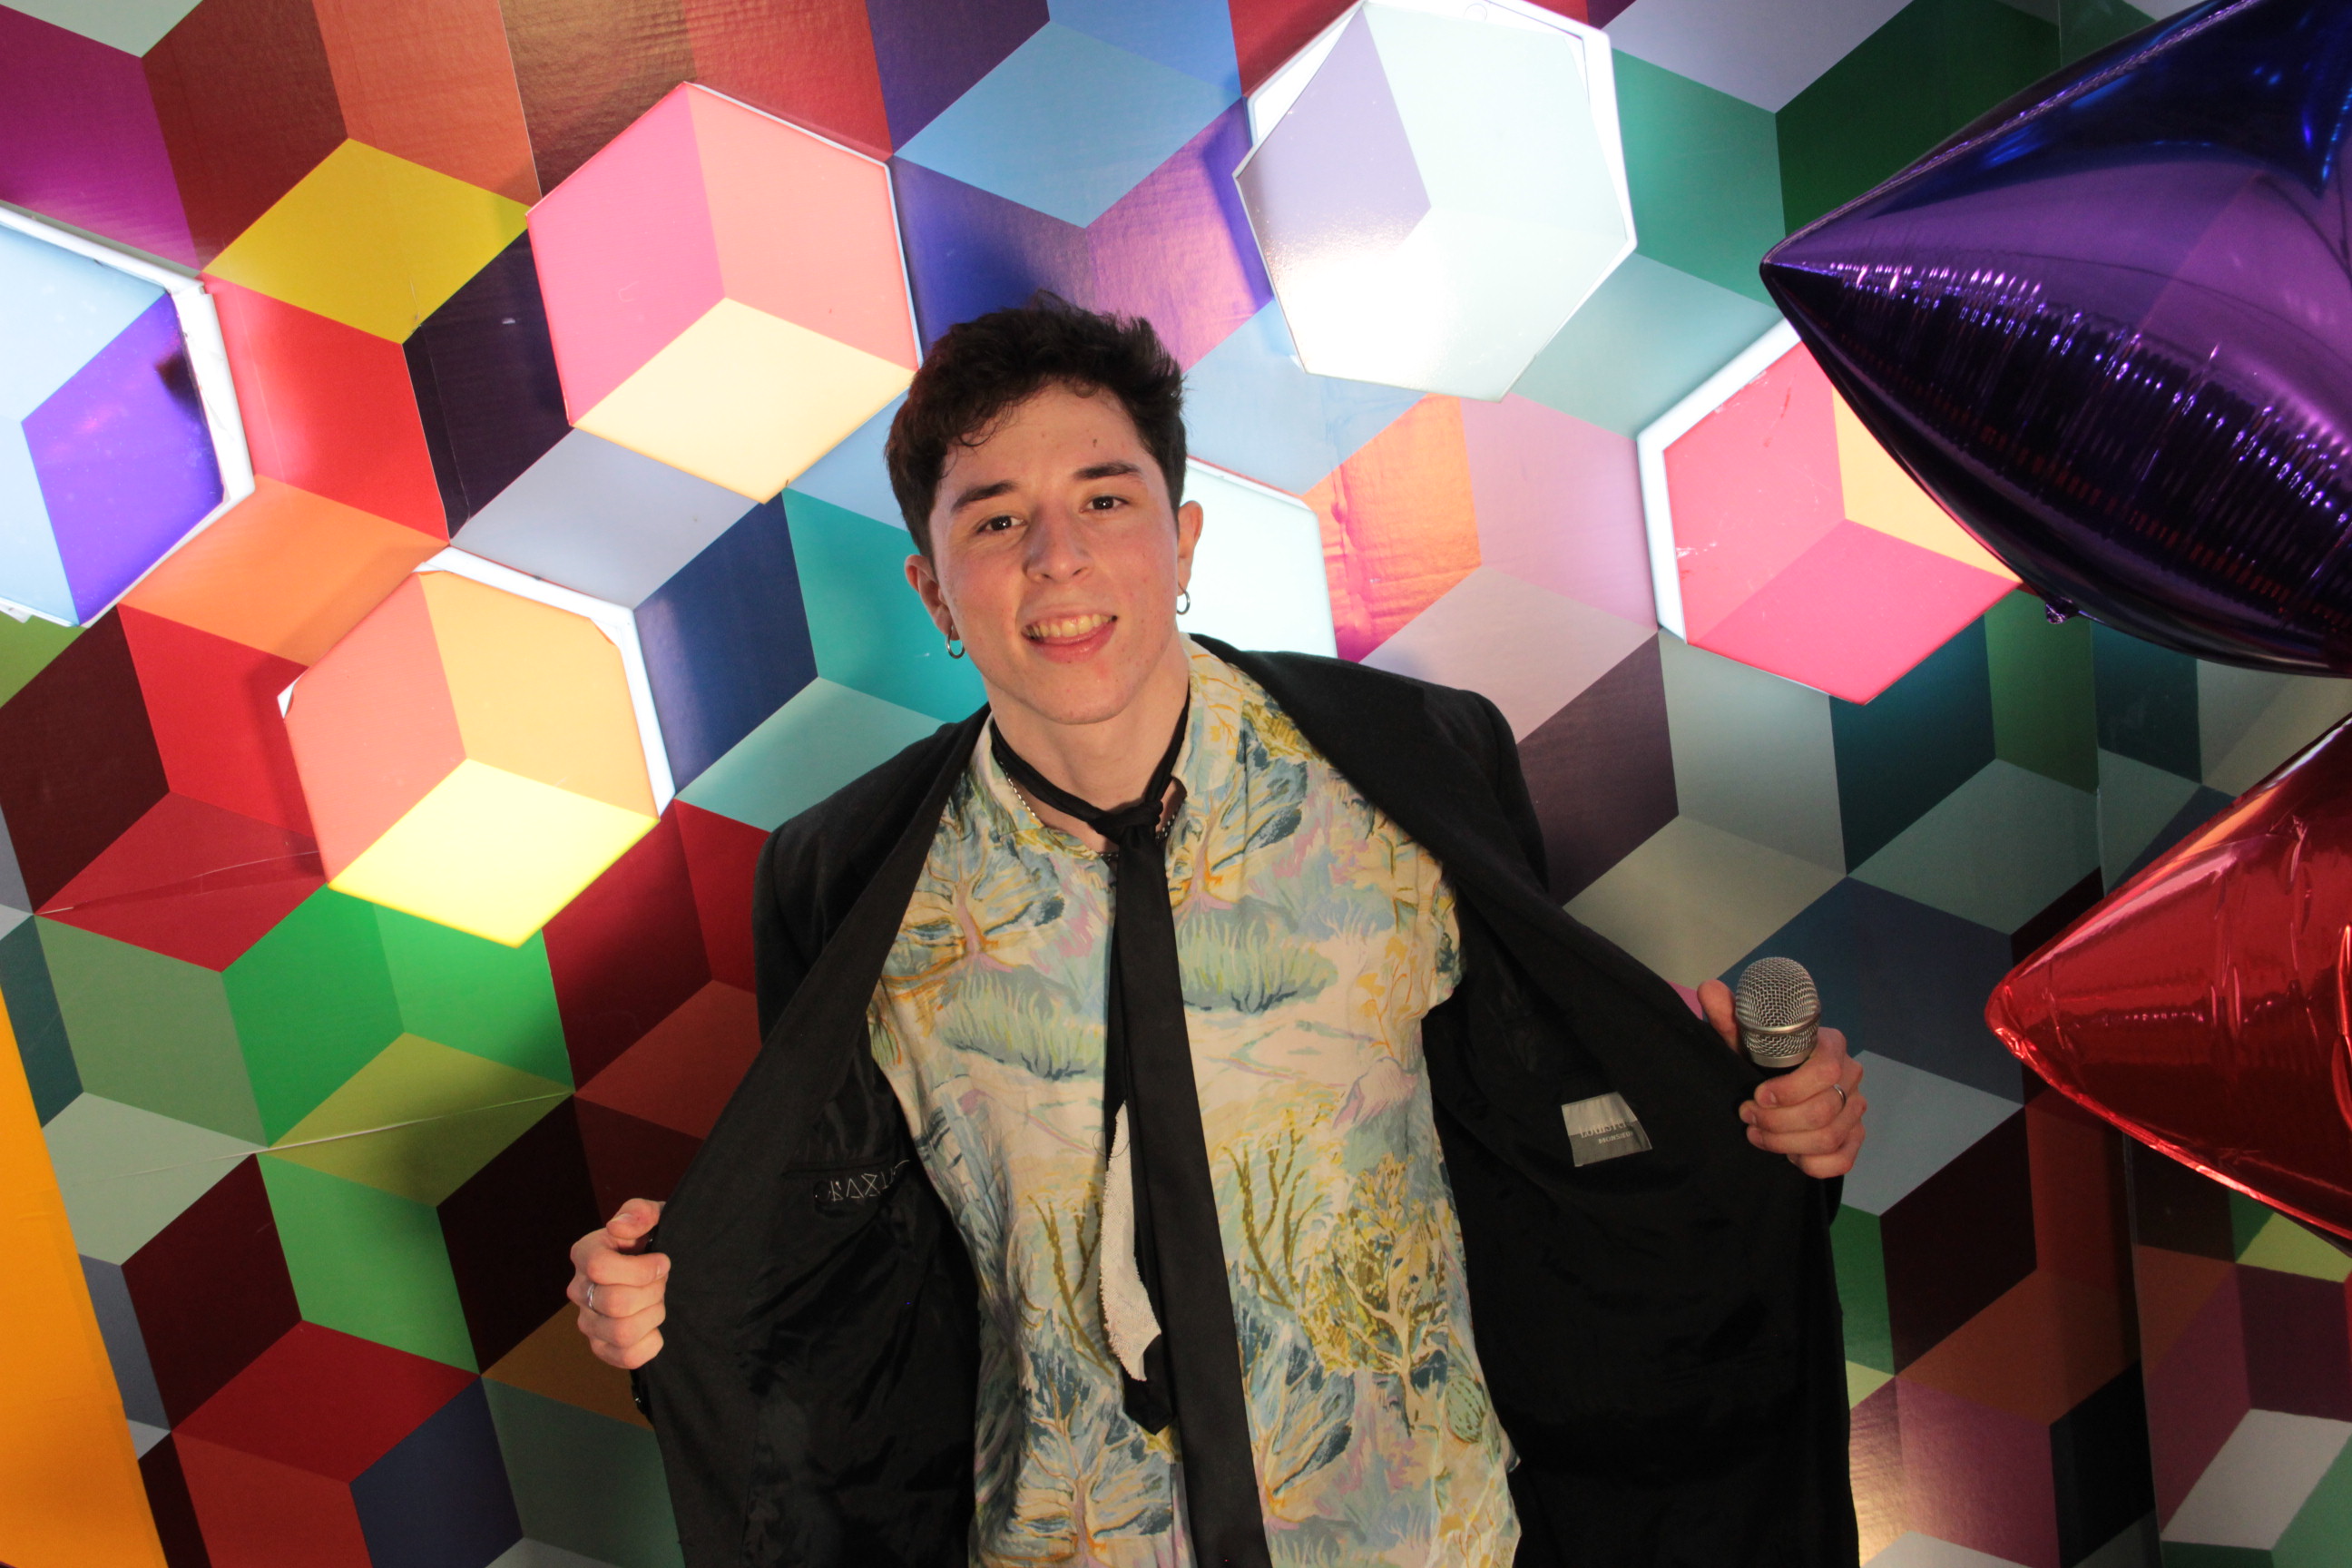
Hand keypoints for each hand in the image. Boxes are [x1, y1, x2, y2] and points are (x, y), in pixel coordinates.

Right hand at [569, 1198, 668, 1369]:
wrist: (663, 1270)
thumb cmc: (655, 1241)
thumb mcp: (656, 1216)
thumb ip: (640, 1212)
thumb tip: (618, 1225)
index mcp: (585, 1254)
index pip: (600, 1268)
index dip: (641, 1269)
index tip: (663, 1262)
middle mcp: (579, 1290)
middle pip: (616, 1303)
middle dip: (653, 1291)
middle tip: (663, 1283)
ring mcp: (588, 1322)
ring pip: (622, 1332)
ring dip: (653, 1316)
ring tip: (658, 1302)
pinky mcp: (602, 1348)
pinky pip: (626, 1357)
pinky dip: (650, 1343)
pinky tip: (654, 1325)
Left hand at [1697, 979, 1866, 1178]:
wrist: (1774, 1087)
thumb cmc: (1761, 1060)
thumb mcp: (1744, 1041)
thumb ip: (1729, 1018)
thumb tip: (1710, 989)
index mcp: (1831, 1046)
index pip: (1825, 1070)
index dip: (1790, 1090)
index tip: (1757, 1096)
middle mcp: (1851, 1076)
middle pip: (1823, 1110)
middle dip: (1778, 1121)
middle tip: (1748, 1118)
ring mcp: (1856, 1110)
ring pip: (1828, 1138)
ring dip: (1786, 1142)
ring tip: (1757, 1135)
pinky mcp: (1855, 1139)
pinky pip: (1841, 1161)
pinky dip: (1811, 1164)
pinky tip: (1789, 1154)